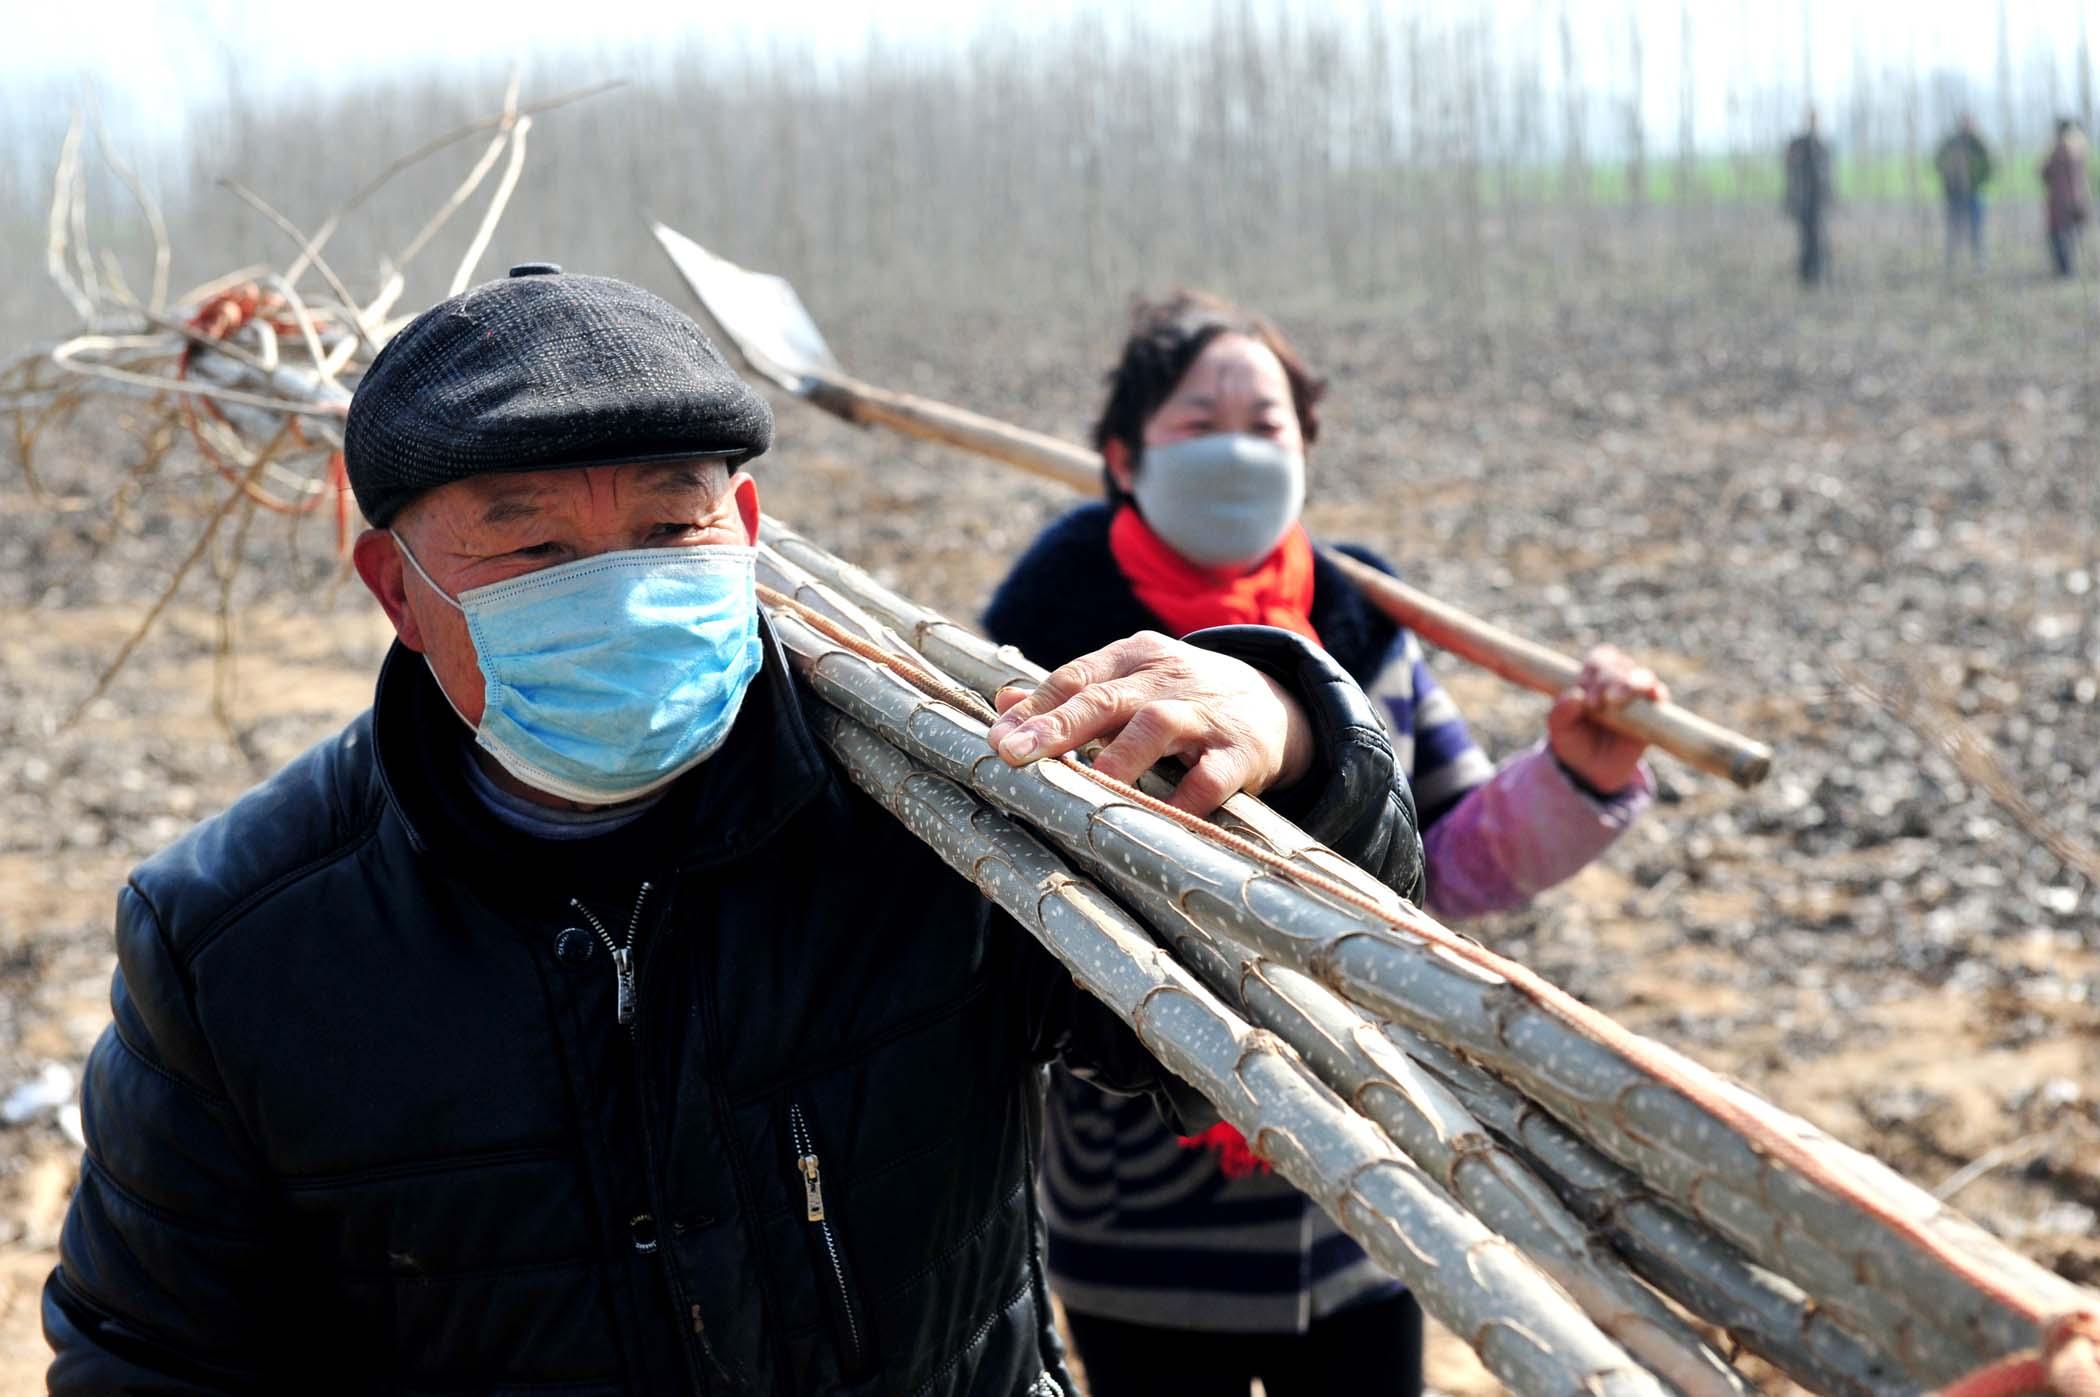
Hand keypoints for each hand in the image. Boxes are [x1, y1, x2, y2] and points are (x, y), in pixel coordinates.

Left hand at [984, 631, 1312, 815]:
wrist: (1275, 703)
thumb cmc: (1181, 698)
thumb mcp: (1131, 683)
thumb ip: (1071, 696)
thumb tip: (1003, 706)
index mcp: (1135, 656)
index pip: (1076, 677)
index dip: (1035, 708)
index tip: (997, 739)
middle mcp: (1168, 678)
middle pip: (1107, 698)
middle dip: (1058, 727)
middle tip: (1015, 755)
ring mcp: (1206, 714)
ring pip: (1156, 727)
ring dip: (1116, 758)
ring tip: (1083, 785)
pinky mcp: (1242, 753)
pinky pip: (1209, 779)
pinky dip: (1181, 800)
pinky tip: (1150, 819)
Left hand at [1545, 644, 1666, 794]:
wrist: (1595, 769)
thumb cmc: (1575, 741)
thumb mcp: (1560, 729)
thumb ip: (1561, 711)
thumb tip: (1575, 696)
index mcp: (1592, 677)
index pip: (1599, 660)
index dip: (1594, 672)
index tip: (1588, 699)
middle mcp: (1617, 680)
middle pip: (1619, 664)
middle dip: (1609, 680)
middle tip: (1596, 703)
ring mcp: (1637, 693)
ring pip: (1641, 675)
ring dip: (1630, 683)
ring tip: (1615, 701)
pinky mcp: (1654, 710)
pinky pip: (1659, 694)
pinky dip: (1655, 693)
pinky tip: (1650, 698)